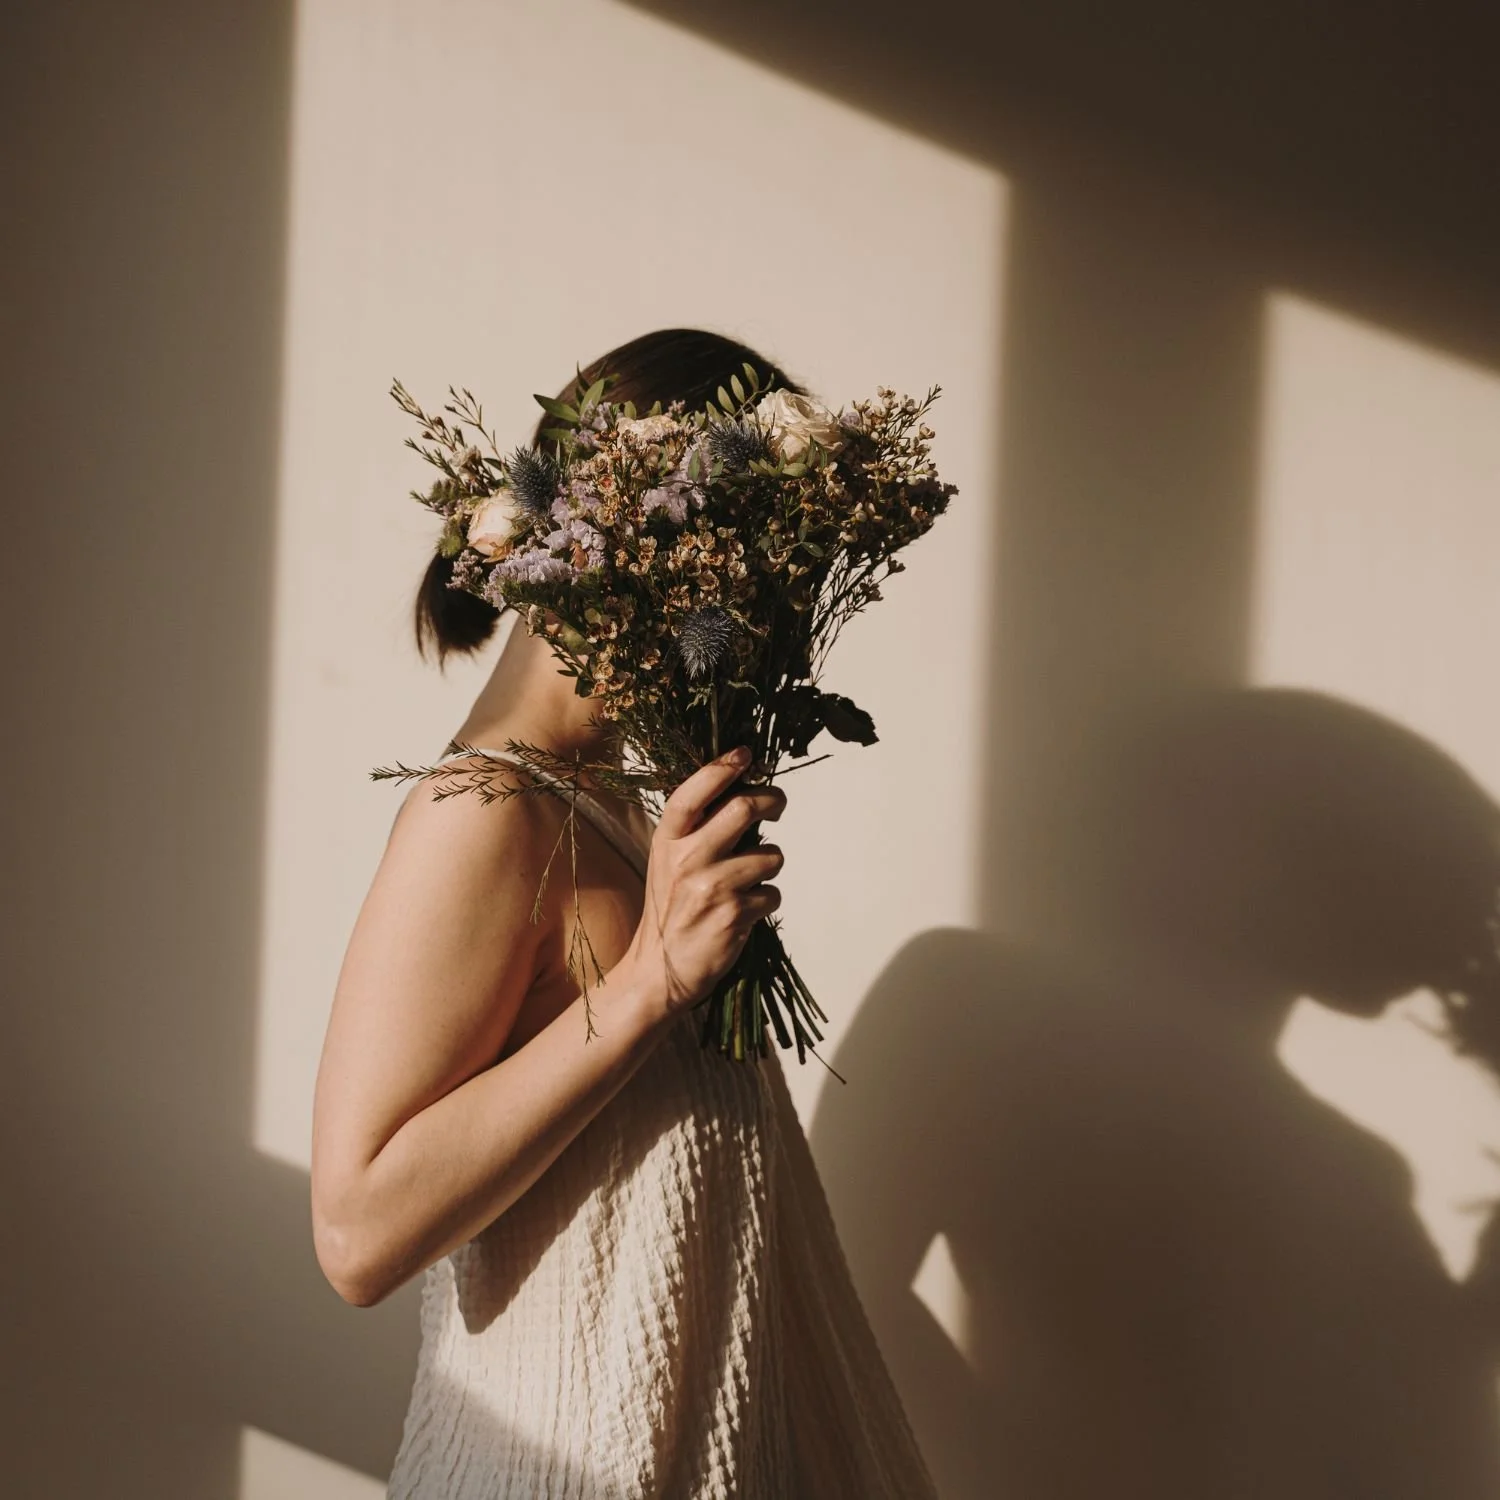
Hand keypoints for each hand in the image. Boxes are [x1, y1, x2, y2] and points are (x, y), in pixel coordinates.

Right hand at [625, 746, 786, 1020]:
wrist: (658, 971)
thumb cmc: (671, 909)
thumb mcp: (668, 862)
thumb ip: (697, 830)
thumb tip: (743, 794)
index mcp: (667, 840)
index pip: (693, 792)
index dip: (722, 767)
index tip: (746, 752)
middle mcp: (687, 858)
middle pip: (744, 808)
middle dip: (772, 800)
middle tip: (777, 805)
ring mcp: (712, 887)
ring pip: (771, 855)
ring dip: (770, 865)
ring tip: (748, 881)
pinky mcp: (735, 915)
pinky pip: (773, 893)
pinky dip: (766, 901)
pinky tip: (744, 913)